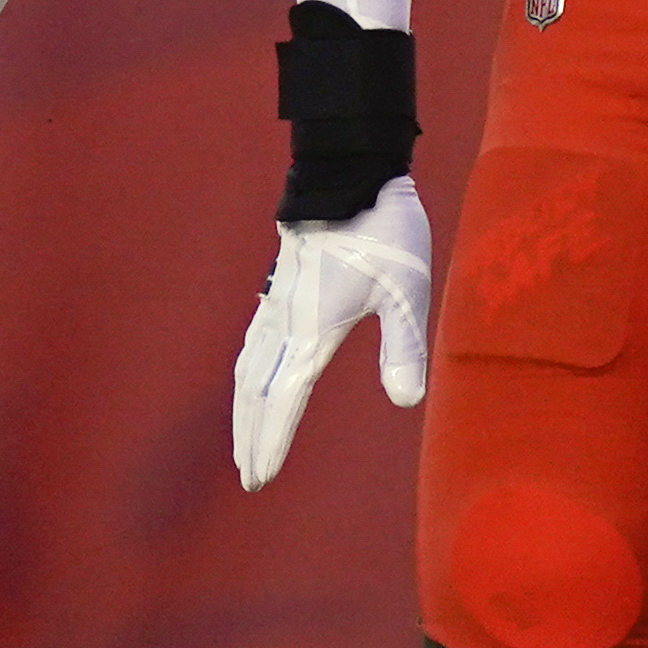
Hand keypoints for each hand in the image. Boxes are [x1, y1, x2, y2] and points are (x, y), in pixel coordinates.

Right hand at [232, 175, 431, 488]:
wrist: (350, 171)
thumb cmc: (383, 231)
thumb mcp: (406, 291)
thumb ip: (404, 347)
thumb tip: (404, 400)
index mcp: (311, 328)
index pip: (282, 398)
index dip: (270, 440)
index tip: (260, 477)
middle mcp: (285, 319)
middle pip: (255, 389)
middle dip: (250, 435)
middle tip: (248, 477)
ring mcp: (278, 301)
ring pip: (248, 366)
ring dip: (243, 408)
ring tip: (242, 441)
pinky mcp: (281, 286)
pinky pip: (253, 341)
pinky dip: (246, 375)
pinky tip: (250, 379)